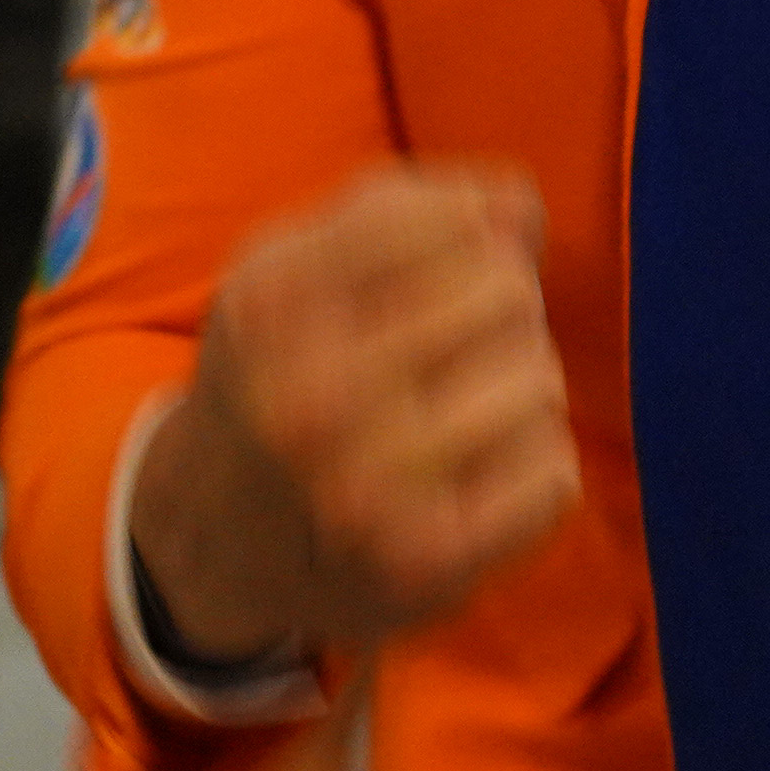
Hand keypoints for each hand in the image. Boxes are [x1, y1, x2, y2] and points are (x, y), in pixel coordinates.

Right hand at [130, 169, 576, 671]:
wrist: (216, 538)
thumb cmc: (284, 372)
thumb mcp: (302, 266)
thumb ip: (409, 211)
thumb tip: (518, 205)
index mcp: (273, 301)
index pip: (458, 218)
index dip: (468, 234)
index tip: (428, 275)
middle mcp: (309, 397)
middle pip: (509, 292)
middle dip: (496, 313)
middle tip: (446, 357)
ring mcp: (366, 491)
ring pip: (540, 383)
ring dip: (518, 394)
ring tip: (458, 418)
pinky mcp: (423, 565)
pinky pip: (552, 476)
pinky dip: (532, 473)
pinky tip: (474, 481)